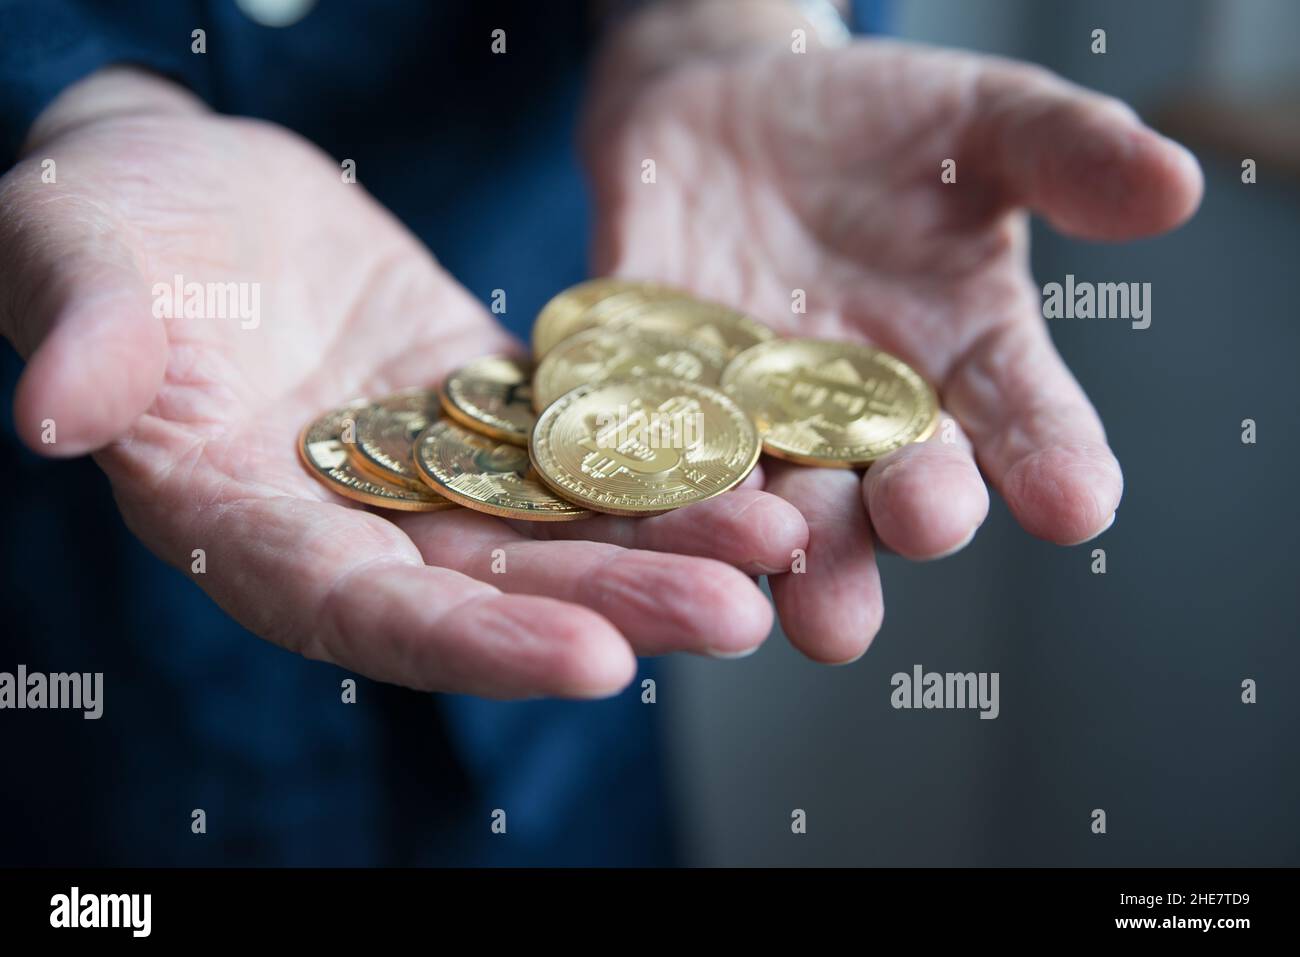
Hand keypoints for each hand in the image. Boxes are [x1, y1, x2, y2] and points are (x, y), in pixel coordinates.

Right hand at [0, 69, 807, 697]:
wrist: (186, 190)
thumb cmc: (109, 230)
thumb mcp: (78, 265)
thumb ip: (84, 340)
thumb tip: (48, 413)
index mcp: (249, 530)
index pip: (367, 615)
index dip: (476, 643)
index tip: (592, 660)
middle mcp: (354, 523)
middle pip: (497, 588)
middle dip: (616, 603)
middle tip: (739, 614)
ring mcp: (427, 470)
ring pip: (558, 524)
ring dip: (668, 538)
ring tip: (780, 538)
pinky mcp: (481, 407)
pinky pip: (578, 440)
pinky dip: (656, 451)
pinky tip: (748, 451)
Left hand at [585, 35, 1201, 661]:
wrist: (735, 104)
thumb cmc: (883, 125)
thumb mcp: (983, 120)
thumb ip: (1063, 154)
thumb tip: (1170, 183)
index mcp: (961, 364)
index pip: (1023, 424)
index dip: (1052, 463)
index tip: (1076, 503)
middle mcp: (859, 415)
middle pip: (891, 488)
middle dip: (908, 512)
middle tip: (925, 527)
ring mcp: (751, 414)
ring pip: (770, 496)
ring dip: (778, 541)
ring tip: (790, 583)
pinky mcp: (651, 389)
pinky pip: (647, 436)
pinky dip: (648, 470)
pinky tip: (649, 499)